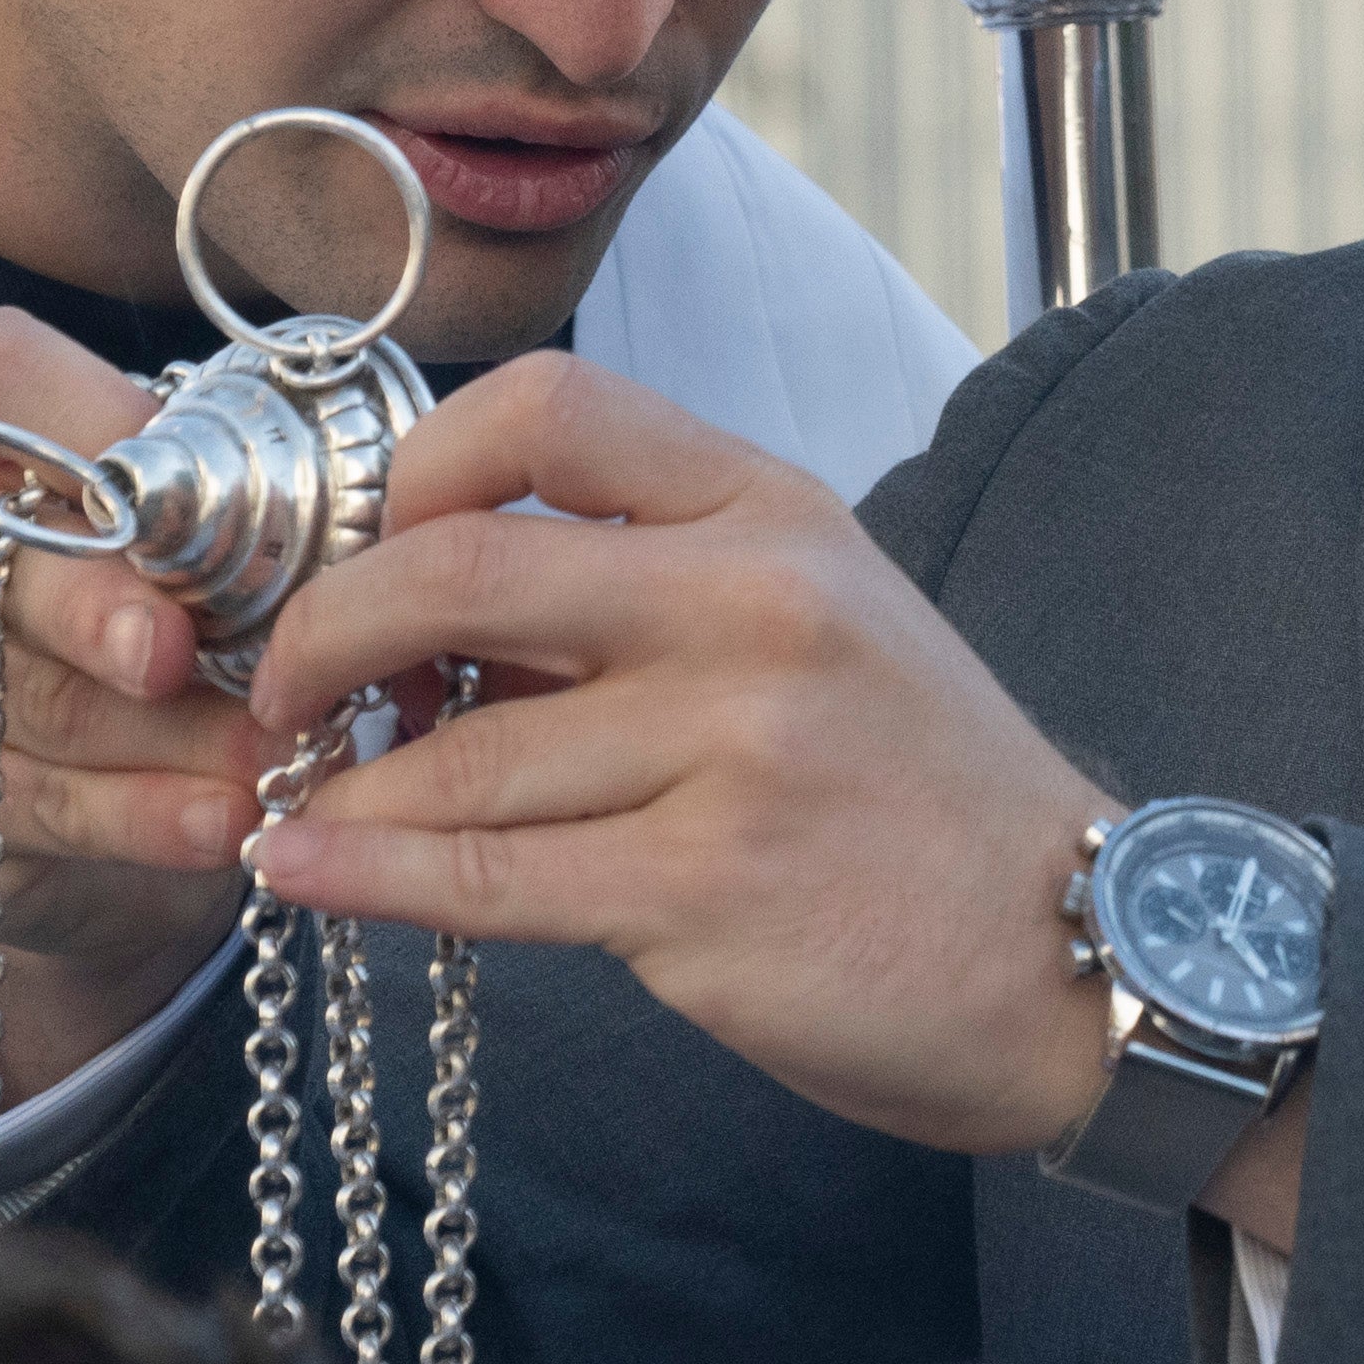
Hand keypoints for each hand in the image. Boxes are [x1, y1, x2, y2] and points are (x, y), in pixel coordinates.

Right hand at [0, 312, 283, 1060]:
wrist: (123, 742)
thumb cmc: (177, 579)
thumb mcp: (209, 509)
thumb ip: (229, 491)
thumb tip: (315, 534)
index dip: (91, 433)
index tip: (189, 500)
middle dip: (94, 610)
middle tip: (189, 653)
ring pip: (12, 690)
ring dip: (155, 734)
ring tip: (268, 758)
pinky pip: (21, 797)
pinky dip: (137, 814)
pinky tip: (221, 822)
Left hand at [227, 355, 1132, 1161]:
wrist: (1077, 954)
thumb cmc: (920, 797)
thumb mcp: (817, 626)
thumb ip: (648, 591)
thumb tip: (428, 607)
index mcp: (776, 514)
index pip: (550, 409)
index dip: (413, 469)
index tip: (365, 548)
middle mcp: (758, 604)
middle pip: (460, 566)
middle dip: (325, 634)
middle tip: (286, 692)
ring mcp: (737, 747)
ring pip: (456, 750)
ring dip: (341, 788)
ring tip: (300, 806)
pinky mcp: (706, 888)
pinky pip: (483, 875)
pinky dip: (363, 876)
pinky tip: (306, 875)